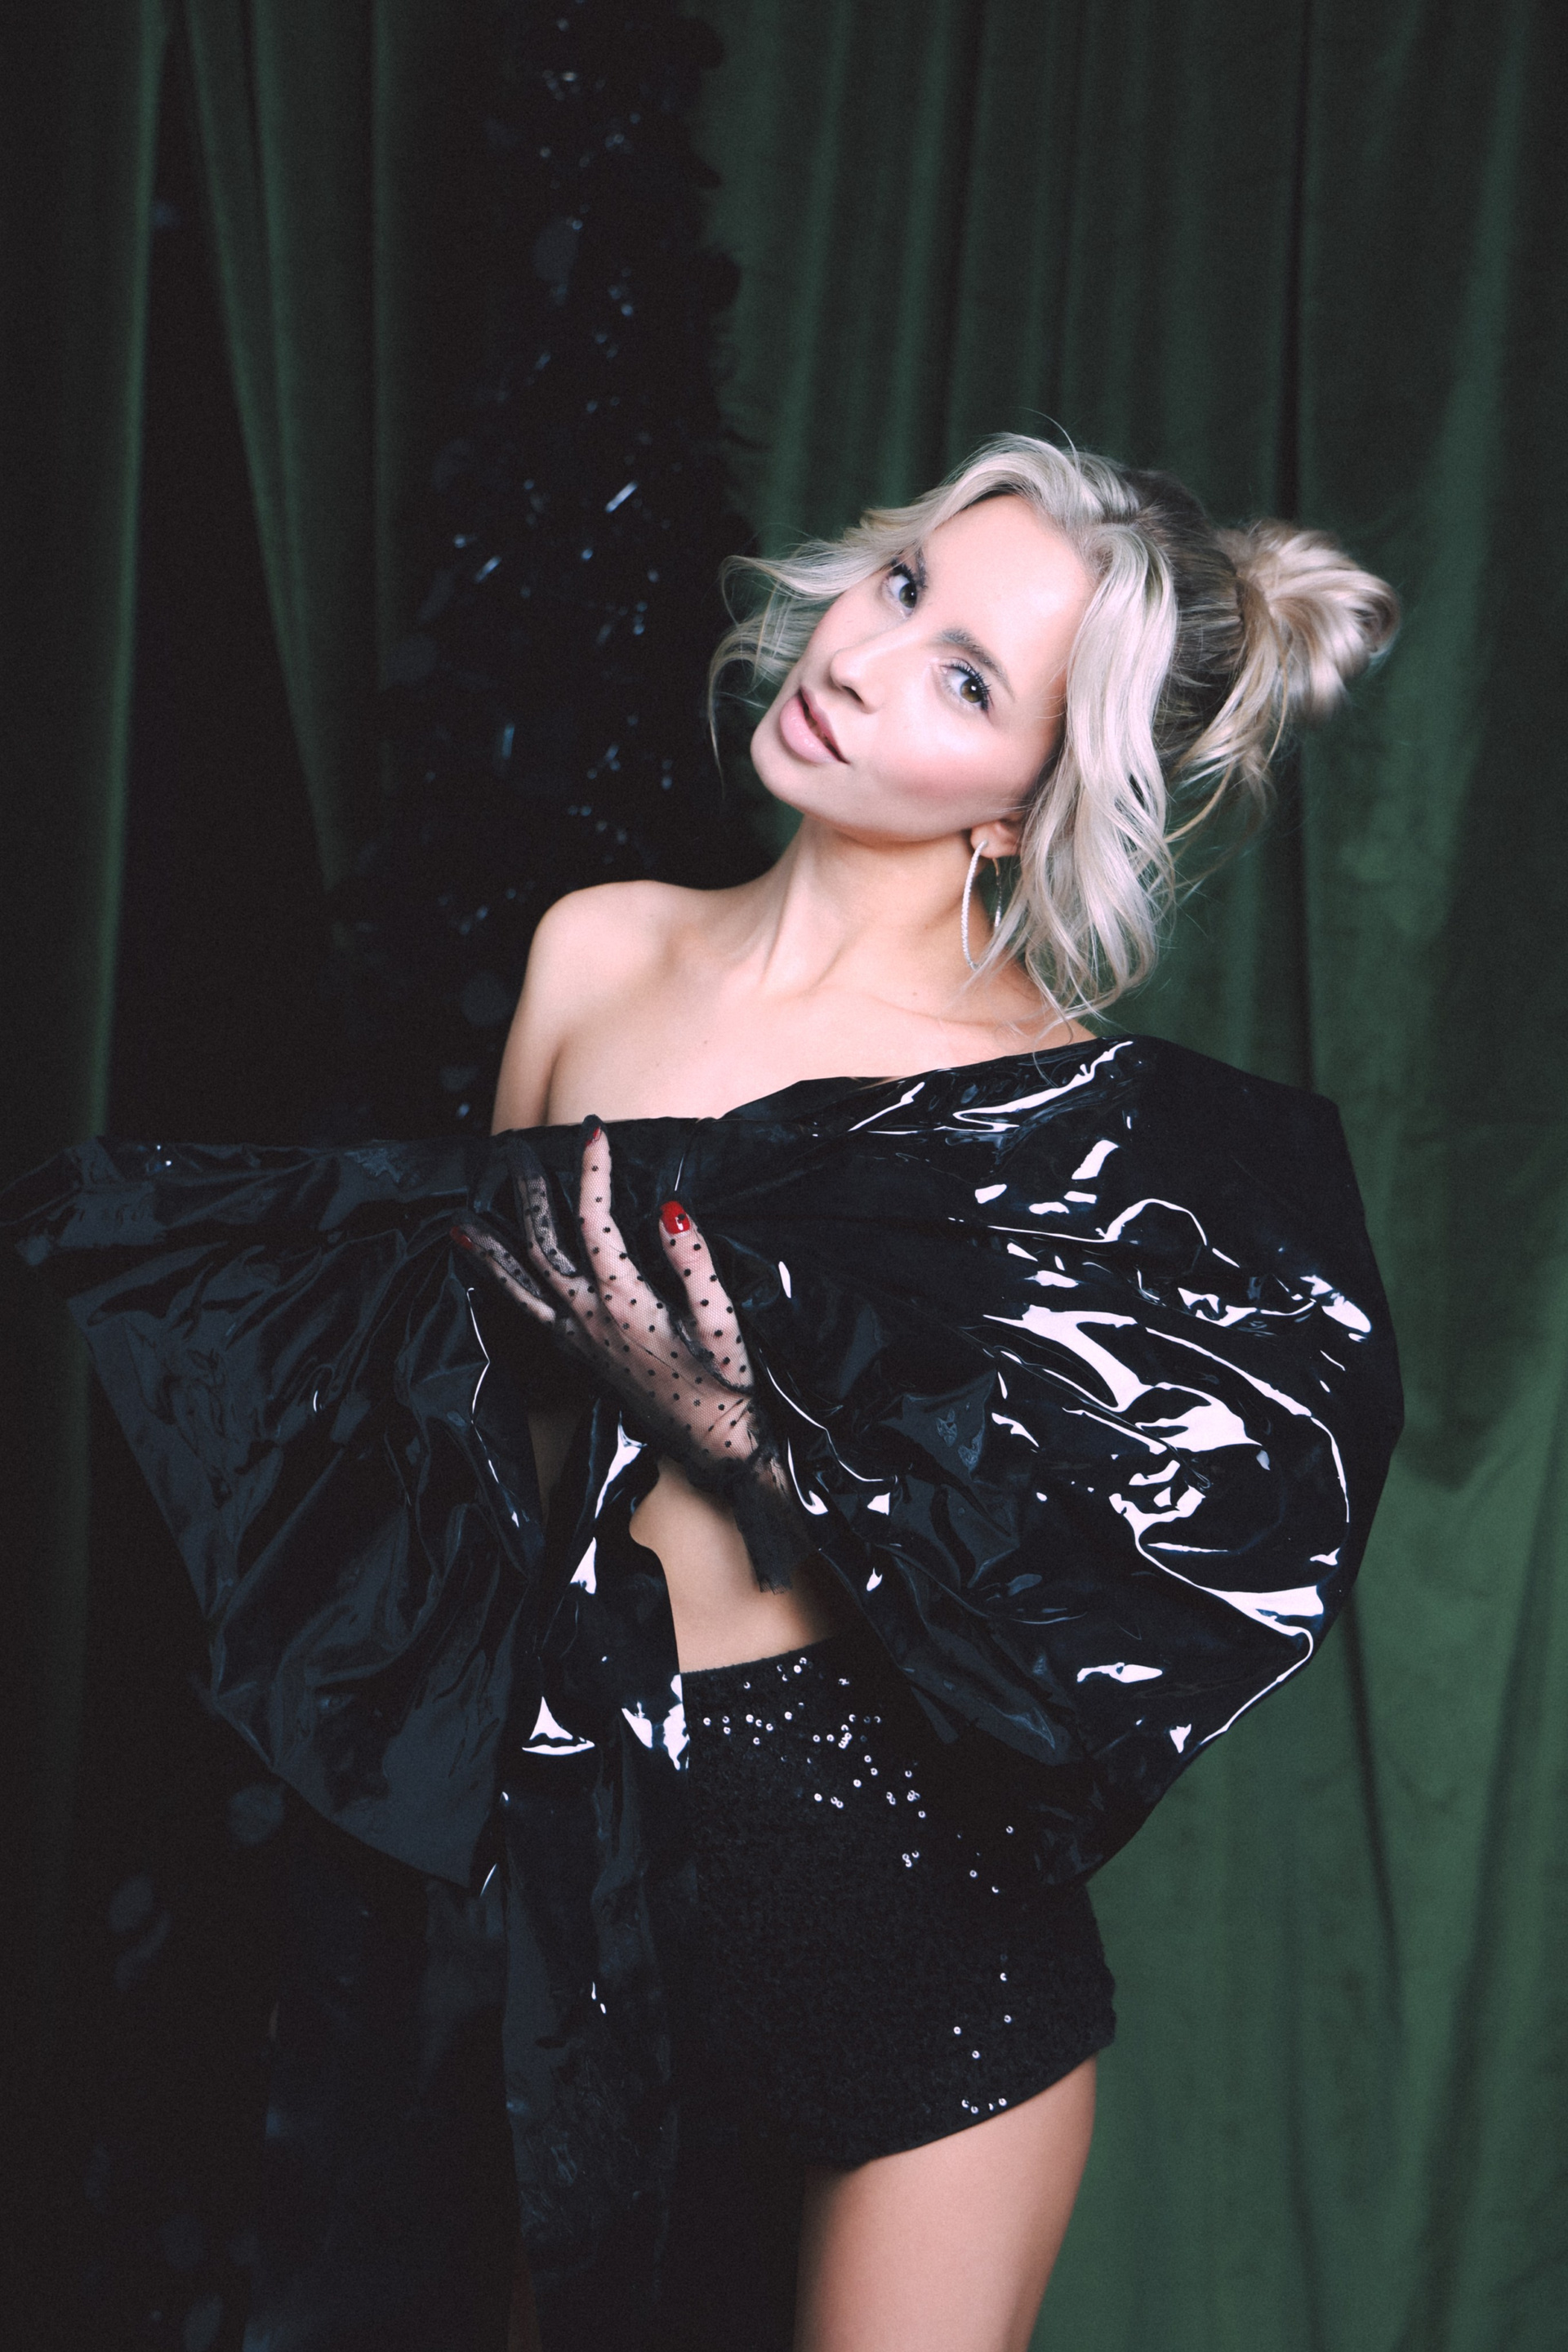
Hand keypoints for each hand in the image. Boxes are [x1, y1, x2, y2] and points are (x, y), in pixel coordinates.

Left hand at [453, 1125, 811, 1587]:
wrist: (713, 1445)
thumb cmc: (725, 1382)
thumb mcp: (722, 1320)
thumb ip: (693, 1262)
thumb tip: (669, 1208)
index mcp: (625, 1304)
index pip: (595, 1222)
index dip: (591, 1172)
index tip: (593, 1131)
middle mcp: (589, 1320)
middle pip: (542, 1245)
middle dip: (528, 1195)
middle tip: (518, 1152)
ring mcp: (577, 1340)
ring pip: (520, 1286)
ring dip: (491, 1249)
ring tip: (461, 1223)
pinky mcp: (577, 1357)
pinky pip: (526, 1314)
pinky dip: (503, 1288)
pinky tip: (495, 1277)